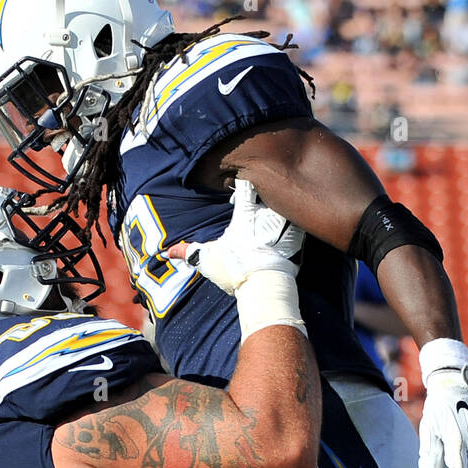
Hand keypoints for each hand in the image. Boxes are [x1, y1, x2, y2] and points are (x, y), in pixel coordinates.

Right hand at [165, 179, 302, 293]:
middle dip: (272, 188)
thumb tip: (166, 253)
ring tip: (290, 200)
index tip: (246, 179)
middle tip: (271, 185)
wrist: (264, 289)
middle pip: (272, 191)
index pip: (245, 187)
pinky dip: (301, 224)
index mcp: (245, 216)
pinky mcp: (299, 241)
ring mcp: (285, 227)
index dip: (246, 181)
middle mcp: (266, 216)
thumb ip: (188, 252)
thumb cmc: (235, 271)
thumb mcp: (208, 260)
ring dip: (289, 203)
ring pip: (290, 205)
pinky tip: (301, 223)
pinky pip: (301, 226)